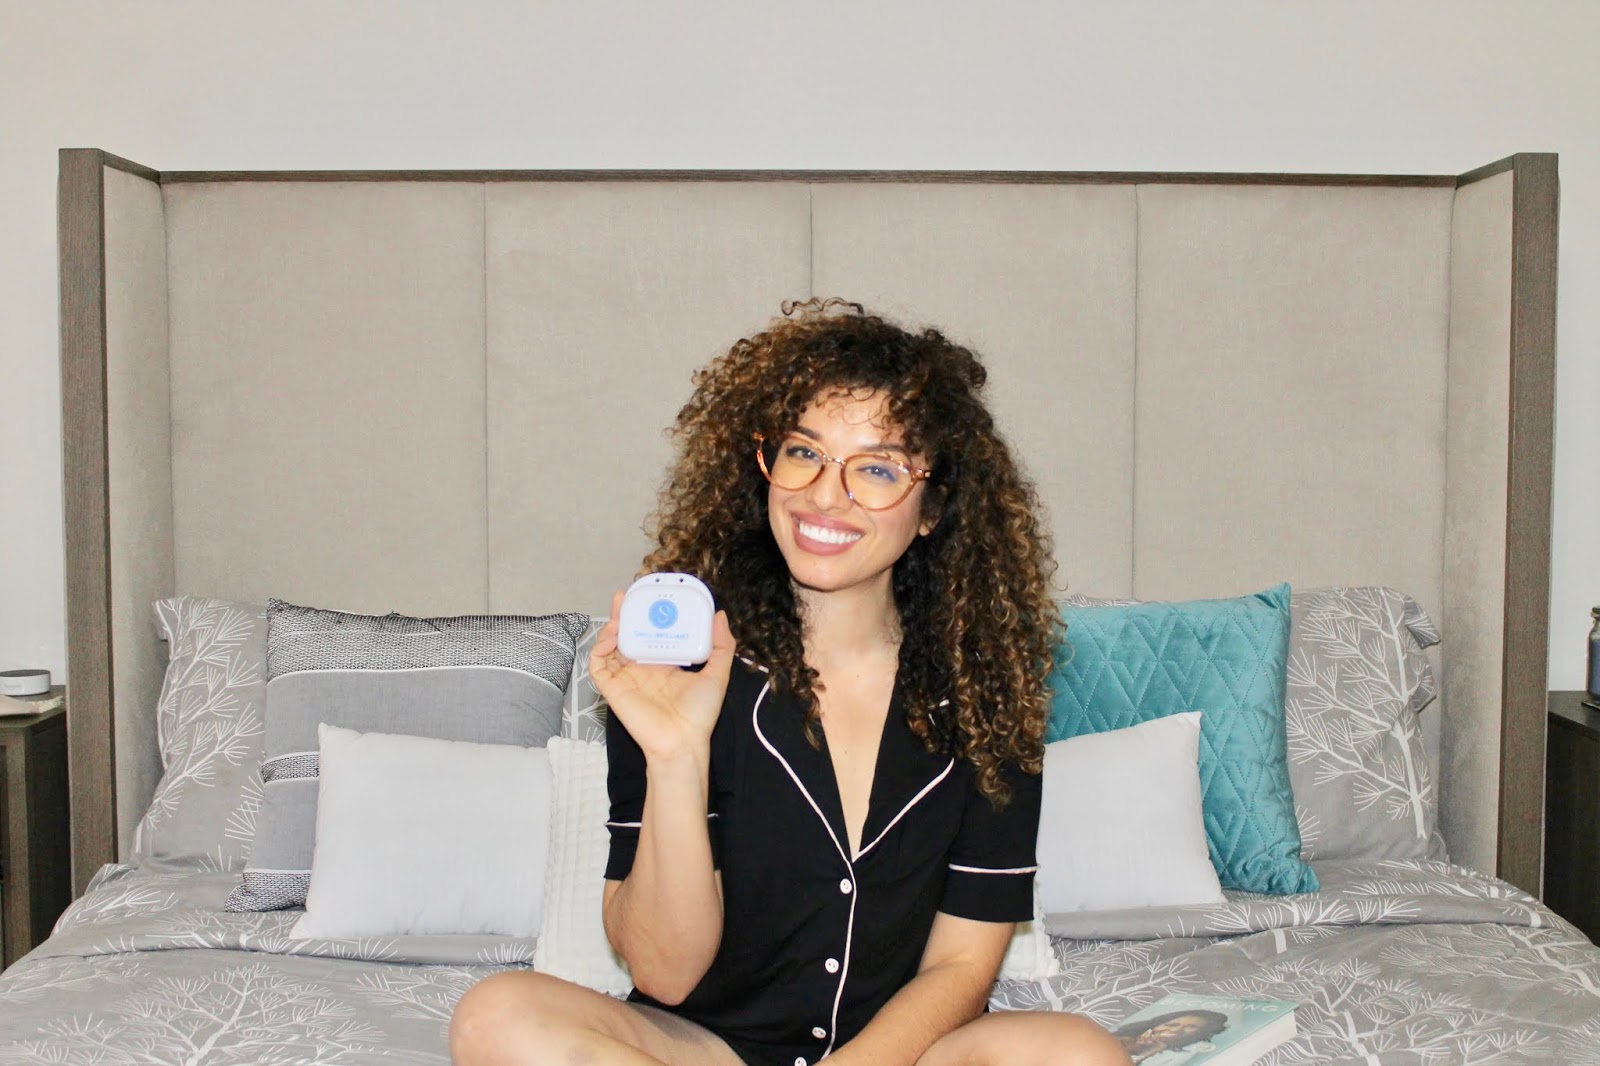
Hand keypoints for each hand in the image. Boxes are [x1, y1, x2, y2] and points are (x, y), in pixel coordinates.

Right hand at [589, 590, 736, 761]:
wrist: (682, 742)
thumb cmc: (699, 714)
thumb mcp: (717, 674)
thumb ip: (722, 646)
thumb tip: (720, 615)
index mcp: (663, 664)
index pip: (651, 633)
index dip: (647, 615)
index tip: (651, 596)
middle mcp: (642, 668)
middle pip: (627, 635)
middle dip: (624, 614)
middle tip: (627, 595)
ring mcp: (626, 678)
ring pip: (609, 646)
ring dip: (610, 627)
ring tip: (619, 612)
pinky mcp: (613, 688)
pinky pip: (597, 665)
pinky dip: (599, 648)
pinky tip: (611, 636)